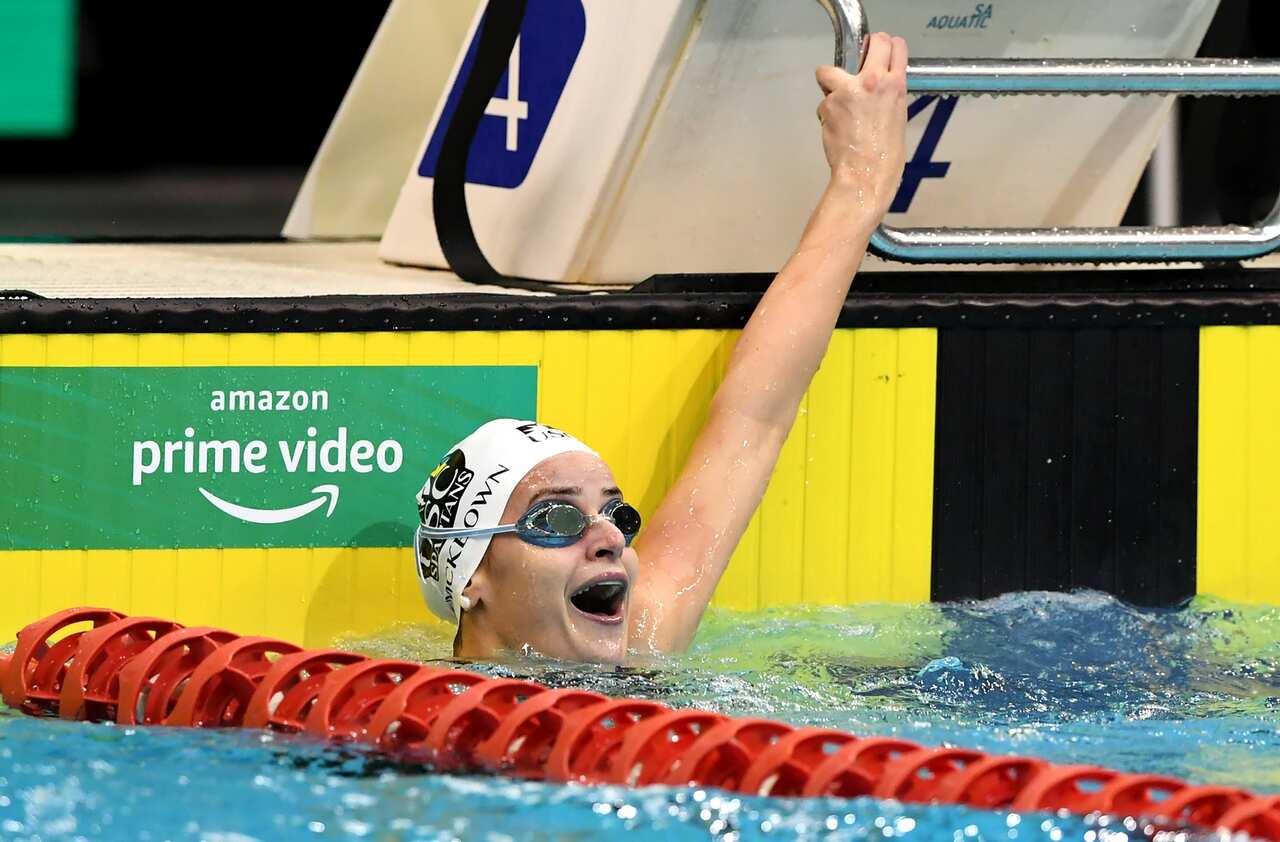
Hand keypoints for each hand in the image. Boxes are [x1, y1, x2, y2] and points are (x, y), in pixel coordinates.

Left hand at [816, 32, 908, 217]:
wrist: (865, 175)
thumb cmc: (885, 157)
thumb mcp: (897, 119)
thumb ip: (887, 97)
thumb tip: (876, 91)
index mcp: (896, 86)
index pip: (895, 46)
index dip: (886, 45)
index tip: (879, 47)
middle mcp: (872, 81)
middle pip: (872, 42)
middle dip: (863, 48)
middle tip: (856, 61)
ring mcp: (848, 91)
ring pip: (829, 71)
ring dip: (830, 84)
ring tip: (838, 105)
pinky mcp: (828, 105)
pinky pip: (823, 102)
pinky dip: (826, 113)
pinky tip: (835, 129)